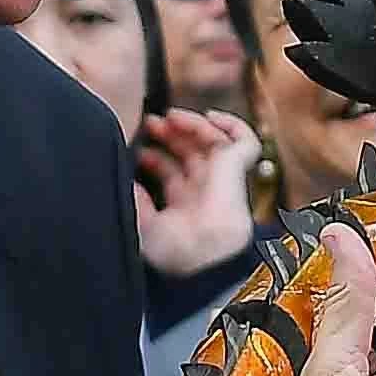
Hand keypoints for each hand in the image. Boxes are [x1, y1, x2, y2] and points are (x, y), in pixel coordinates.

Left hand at [133, 109, 257, 274]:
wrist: (198, 258)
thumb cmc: (171, 253)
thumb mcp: (141, 226)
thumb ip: (136, 202)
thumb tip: (130, 181)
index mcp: (185, 209)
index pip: (174, 175)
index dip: (157, 158)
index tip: (139, 149)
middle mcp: (205, 194)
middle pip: (191, 154)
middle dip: (170, 136)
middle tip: (151, 124)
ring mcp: (222, 181)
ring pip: (213, 143)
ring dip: (191, 124)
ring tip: (169, 117)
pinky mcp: (236, 169)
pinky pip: (245, 142)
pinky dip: (232, 124)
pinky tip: (209, 117)